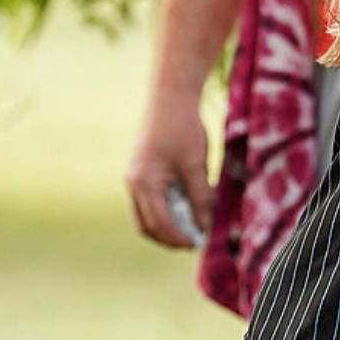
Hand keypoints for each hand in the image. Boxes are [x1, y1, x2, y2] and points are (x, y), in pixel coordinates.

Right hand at [126, 89, 211, 248]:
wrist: (170, 96)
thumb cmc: (183, 128)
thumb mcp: (196, 165)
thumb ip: (200, 197)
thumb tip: (206, 226)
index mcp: (143, 182)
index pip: (159, 224)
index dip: (179, 238)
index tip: (199, 244)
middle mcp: (133, 183)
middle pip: (147, 225)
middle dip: (170, 237)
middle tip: (195, 241)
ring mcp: (134, 177)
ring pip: (146, 215)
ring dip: (167, 226)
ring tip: (193, 228)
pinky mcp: (141, 171)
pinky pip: (150, 201)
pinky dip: (166, 210)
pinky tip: (188, 208)